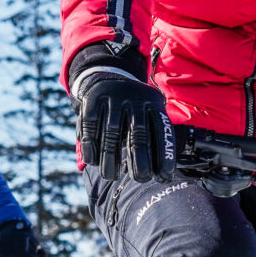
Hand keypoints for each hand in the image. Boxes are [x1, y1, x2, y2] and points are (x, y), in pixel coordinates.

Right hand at [74, 66, 173, 182]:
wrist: (106, 77)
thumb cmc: (131, 110)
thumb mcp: (147, 114)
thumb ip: (154, 139)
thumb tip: (164, 175)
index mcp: (153, 102)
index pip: (162, 131)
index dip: (164, 155)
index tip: (164, 177)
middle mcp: (135, 98)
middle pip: (138, 134)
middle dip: (140, 160)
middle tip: (141, 178)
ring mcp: (113, 98)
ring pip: (111, 135)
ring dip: (110, 159)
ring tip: (111, 176)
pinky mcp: (93, 100)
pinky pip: (91, 128)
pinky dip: (91, 147)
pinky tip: (93, 162)